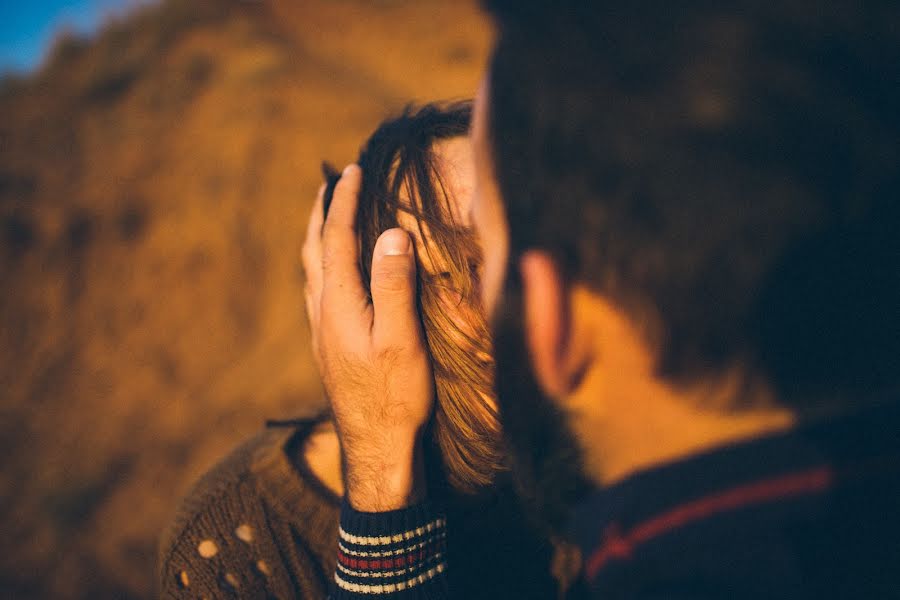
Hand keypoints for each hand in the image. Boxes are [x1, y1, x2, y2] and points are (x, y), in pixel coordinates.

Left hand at [301, 164, 433, 510]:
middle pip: (315, 249)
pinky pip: (318, 289)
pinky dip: (323, 263)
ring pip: (312, 270)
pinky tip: (333, 274)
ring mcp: (322, 331)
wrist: (376, 449)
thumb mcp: (402, 341)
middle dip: (322, 212)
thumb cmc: (396, 397)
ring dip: (318, 236)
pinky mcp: (328, 347)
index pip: (339, 239)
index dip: (345, 201)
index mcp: (339, 305)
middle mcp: (322, 313)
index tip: (354, 169)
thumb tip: (394, 233)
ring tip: (328, 217)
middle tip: (331, 182)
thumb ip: (395, 286)